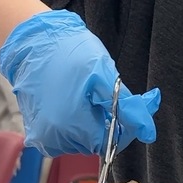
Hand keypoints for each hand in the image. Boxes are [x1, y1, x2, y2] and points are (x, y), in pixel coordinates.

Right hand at [0, 10, 160, 156]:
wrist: (34, 40)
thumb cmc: (69, 51)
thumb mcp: (104, 74)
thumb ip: (127, 106)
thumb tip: (148, 133)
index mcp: (70, 125)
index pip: (109, 142)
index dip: (124, 125)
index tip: (130, 107)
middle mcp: (52, 138)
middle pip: (94, 142)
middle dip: (107, 121)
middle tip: (107, 95)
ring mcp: (42, 136)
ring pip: (81, 140)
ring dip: (92, 122)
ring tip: (88, 94)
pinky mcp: (36, 131)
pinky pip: (65, 136)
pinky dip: (76, 122)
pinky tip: (76, 100)